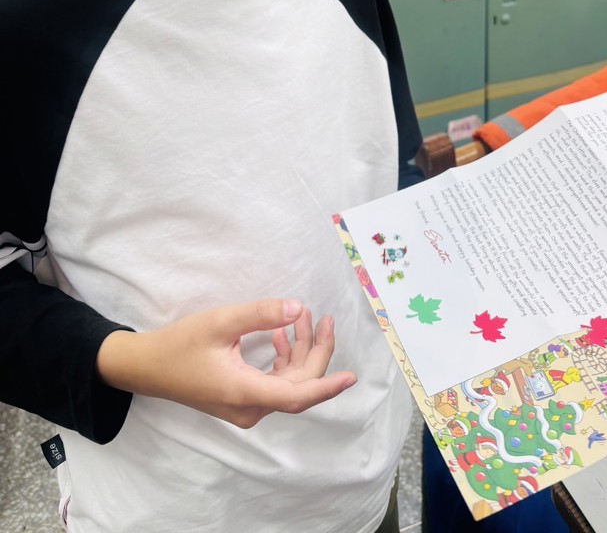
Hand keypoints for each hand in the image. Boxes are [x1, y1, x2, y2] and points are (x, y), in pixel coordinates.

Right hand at [96, 298, 356, 427]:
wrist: (146, 367)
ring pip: (287, 383)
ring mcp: (244, 407)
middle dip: (314, 350)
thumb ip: (260, 314)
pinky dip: (283, 360)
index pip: (297, 395)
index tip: (352, 377)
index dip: (327, 386)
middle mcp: (249, 407)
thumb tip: (297, 308)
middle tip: (322, 317)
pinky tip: (280, 335)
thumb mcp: (221, 321)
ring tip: (301, 317)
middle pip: (297, 384)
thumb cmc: (180, 344)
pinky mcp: (240, 400)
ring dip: (298, 351)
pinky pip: (274, 384)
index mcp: (245, 392)